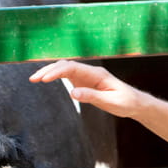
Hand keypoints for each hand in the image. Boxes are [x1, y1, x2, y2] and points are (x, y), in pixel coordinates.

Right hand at [29, 60, 146, 118]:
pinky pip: (68, 75)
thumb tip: (73, 93)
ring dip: (50, 72)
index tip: (45, 79)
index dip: (57, 72)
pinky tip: (45, 79)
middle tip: (33, 79)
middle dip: (48, 70)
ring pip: (65, 69)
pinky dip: (56, 76)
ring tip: (34, 79)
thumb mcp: (110, 102)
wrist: (134, 102)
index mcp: (97, 74)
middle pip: (65, 65)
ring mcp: (87, 76)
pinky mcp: (85, 82)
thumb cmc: (125, 102)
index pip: (72, 68)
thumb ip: (92, 97)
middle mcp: (90, 71)